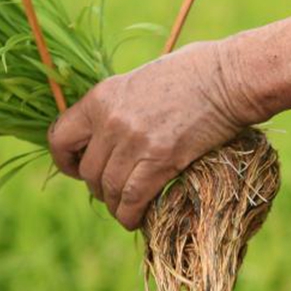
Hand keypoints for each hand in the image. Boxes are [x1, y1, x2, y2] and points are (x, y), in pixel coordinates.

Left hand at [48, 12, 290, 229]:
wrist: (230, 77)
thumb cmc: (196, 71)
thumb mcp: (144, 78)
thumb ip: (122, 104)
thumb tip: (113, 129)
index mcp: (102, 96)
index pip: (60, 137)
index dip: (66, 160)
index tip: (79, 170)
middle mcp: (111, 119)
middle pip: (88, 171)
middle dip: (98, 188)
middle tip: (115, 192)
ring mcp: (135, 140)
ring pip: (108, 190)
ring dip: (116, 205)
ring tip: (128, 209)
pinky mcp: (161, 159)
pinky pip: (132, 199)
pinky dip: (131, 216)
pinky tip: (138, 219)